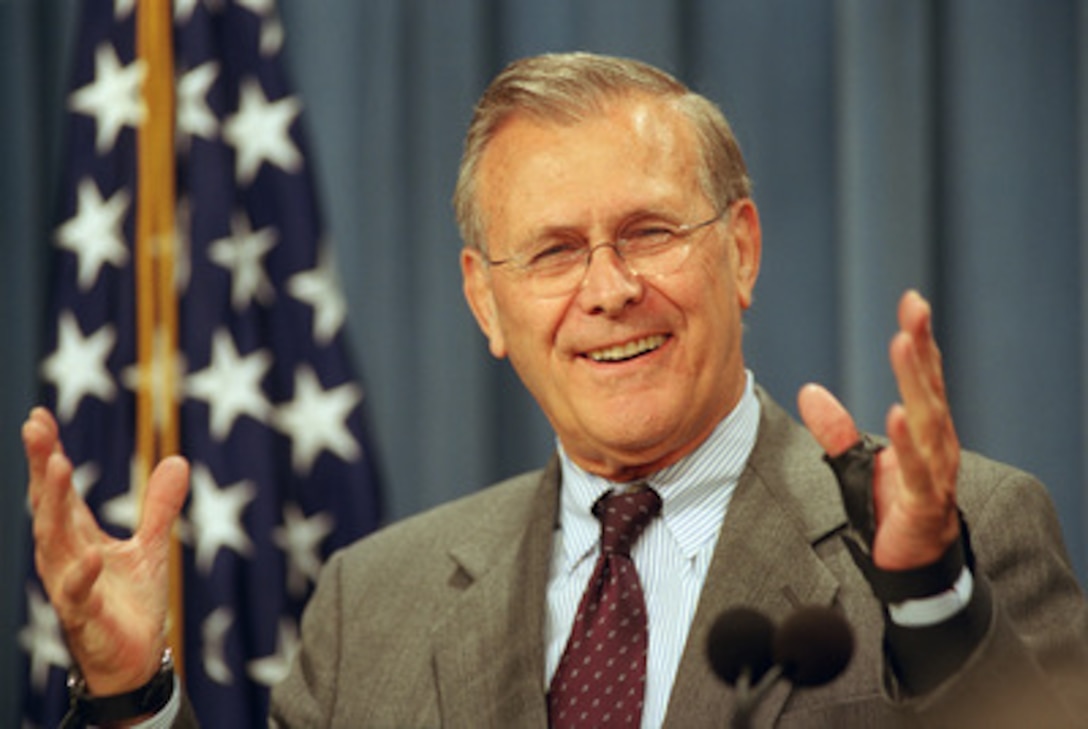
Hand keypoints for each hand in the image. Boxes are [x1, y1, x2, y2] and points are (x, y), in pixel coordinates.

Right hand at [23, 407, 189, 694]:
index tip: (39, 416)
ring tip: (59, 465)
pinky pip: (78, 592)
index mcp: (77, 536)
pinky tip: (92, 554)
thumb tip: (178, 459)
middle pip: (48, 504)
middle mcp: (65, 555)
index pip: (57, 489)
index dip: (47, 455)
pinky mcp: (85, 614)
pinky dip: (83, 573)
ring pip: (54, 539)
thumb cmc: (130, 601)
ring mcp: (70, 584)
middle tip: (36, 427)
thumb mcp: (151, 546)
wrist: (133, 658)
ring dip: (54, 503)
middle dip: (42, 466)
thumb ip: (160, 505)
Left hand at [798, 290, 960, 570]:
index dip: (919, 338)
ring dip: (914, 380)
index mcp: (924, 429)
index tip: (912, 300)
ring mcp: (934, 471)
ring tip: (903, 343)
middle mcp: (937, 443)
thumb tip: (808, 392)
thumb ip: (836, 429)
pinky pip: (916, 467)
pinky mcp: (923, 501)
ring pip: (927, 418)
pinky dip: (907, 441)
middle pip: (929, 386)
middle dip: (922, 345)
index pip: (923, 376)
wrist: (913, 564)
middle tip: (915, 306)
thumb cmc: (892, 507)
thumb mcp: (856, 462)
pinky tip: (898, 412)